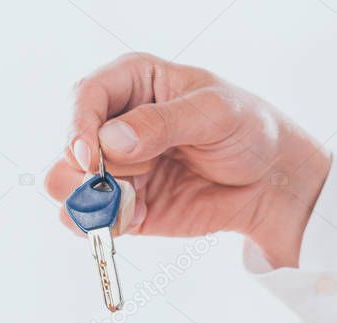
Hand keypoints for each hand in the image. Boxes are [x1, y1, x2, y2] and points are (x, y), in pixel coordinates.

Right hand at [45, 53, 331, 267]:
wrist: (269, 182)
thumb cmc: (248, 131)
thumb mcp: (215, 115)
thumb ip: (163, 123)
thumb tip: (111, 141)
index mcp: (134, 83)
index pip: (85, 97)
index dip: (79, 126)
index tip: (90, 156)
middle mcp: (115, 124)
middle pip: (68, 145)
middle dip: (86, 169)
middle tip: (127, 181)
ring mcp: (116, 168)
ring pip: (66, 185)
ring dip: (89, 200)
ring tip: (132, 203)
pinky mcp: (123, 206)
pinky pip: (89, 219)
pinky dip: (102, 225)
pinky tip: (138, 219)